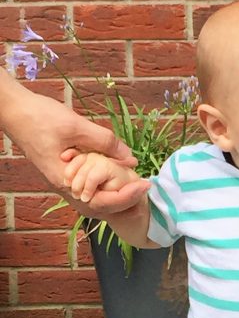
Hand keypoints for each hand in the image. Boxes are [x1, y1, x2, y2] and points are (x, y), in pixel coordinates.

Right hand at [6, 87, 146, 215]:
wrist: (13, 110)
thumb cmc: (40, 116)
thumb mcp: (76, 126)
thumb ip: (104, 142)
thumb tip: (130, 157)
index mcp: (65, 181)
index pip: (103, 202)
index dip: (127, 196)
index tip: (145, 185)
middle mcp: (64, 188)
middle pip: (99, 207)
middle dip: (124, 201)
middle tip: (144, 187)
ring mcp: (62, 183)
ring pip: (93, 201)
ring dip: (114, 197)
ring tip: (134, 185)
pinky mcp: (62, 174)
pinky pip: (87, 190)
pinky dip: (103, 188)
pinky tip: (115, 178)